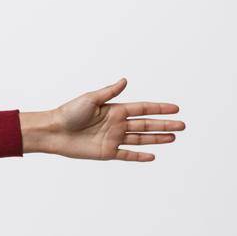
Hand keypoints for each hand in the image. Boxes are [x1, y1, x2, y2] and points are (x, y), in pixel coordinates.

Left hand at [20, 78, 184, 160]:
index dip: (159, 109)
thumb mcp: (90, 99)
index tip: (176, 108)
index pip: (143, 109)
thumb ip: (109, 92)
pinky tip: (153, 156)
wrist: (53, 131)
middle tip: (183, 125)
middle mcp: (116, 124)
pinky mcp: (106, 152)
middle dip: (164, 125)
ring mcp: (113, 138)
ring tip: (174, 137)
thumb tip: (125, 80)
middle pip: (146, 124)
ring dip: (157, 138)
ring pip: (141, 139)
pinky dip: (140, 156)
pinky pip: (127, 154)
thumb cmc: (68, 112)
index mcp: (115, 110)